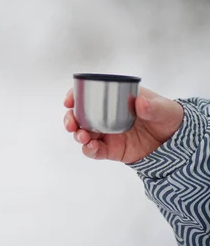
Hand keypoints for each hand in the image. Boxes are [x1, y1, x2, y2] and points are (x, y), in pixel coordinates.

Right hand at [63, 86, 183, 162]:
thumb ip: (153, 106)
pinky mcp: (110, 149)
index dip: (74, 96)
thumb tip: (141, 103)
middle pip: (79, 115)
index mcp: (113, 99)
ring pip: (83, 132)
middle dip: (70, 119)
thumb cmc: (167, 117)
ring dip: (78, 134)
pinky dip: (88, 150)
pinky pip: (94, 150)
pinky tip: (90, 147)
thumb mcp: (164, 108)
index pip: (87, 94)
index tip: (69, 101)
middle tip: (72, 124)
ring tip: (83, 137)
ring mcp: (106, 133)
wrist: (175, 142)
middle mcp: (105, 115)